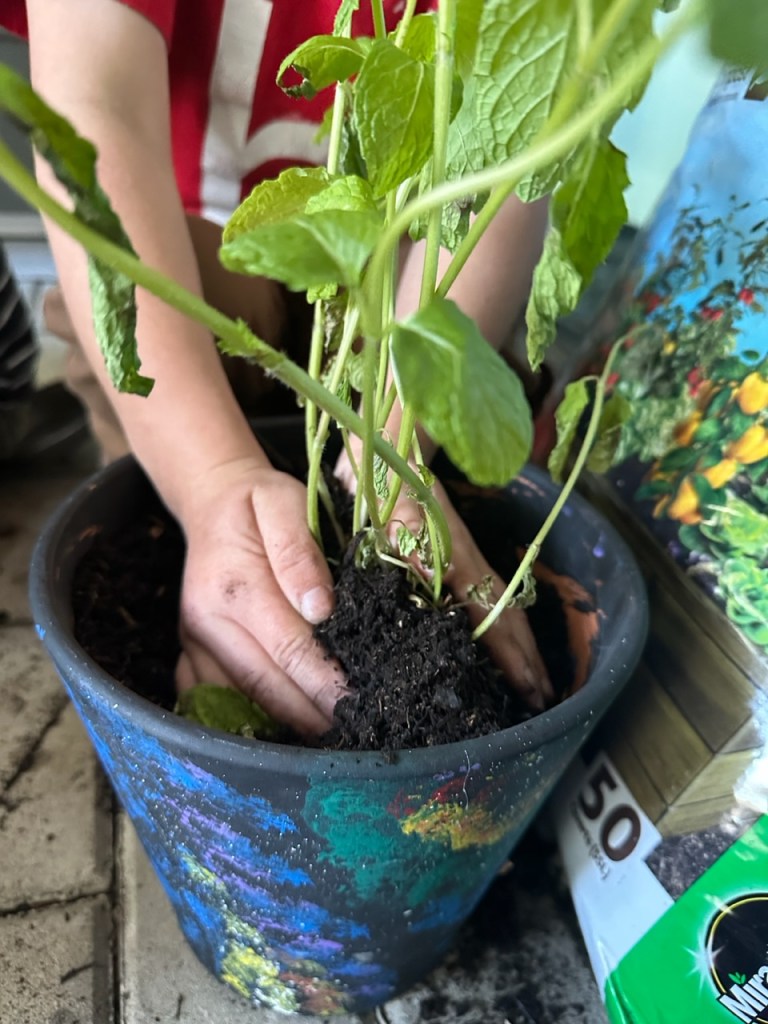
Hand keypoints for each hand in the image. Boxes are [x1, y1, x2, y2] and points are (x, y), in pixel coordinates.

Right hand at [175, 457, 345, 735]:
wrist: (210, 500)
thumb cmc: (258, 500)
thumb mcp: (285, 501)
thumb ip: (300, 552)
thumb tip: (320, 608)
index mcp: (235, 585)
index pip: (290, 648)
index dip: (326, 682)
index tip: (360, 703)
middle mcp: (206, 620)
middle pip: (264, 684)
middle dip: (310, 715)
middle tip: (353, 735)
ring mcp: (193, 639)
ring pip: (238, 697)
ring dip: (282, 723)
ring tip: (325, 740)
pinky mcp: (190, 648)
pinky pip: (213, 695)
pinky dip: (246, 716)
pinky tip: (282, 728)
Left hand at [335, 452, 553, 710]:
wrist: (388, 436)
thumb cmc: (381, 475)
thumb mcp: (387, 509)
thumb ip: (412, 545)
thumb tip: (434, 588)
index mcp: (450, 553)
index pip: (490, 610)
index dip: (510, 650)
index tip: (529, 687)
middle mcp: (463, 557)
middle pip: (503, 612)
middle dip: (524, 656)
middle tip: (540, 699)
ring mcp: (460, 553)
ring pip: (497, 603)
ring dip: (515, 643)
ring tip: (529, 680)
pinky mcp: (450, 550)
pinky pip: (482, 591)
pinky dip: (497, 620)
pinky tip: (496, 641)